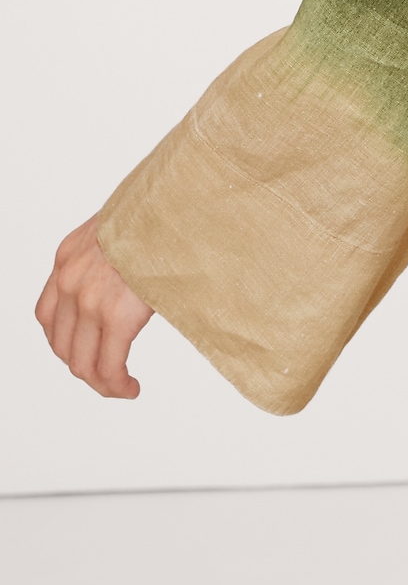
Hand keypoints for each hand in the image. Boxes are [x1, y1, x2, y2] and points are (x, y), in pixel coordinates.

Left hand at [36, 216, 153, 397]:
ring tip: (122, 387)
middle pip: (62, 345)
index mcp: (69, 255)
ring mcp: (90, 299)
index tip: (88, 351)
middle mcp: (70, 279)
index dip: (66, 342)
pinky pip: (109, 366)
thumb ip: (113, 252)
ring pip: (81, 362)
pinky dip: (117, 385)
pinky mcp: (117, 314)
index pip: (49, 316)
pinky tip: (130, 387)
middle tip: (108, 376)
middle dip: (84, 367)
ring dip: (101, 383)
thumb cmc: (164, 205)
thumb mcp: (122, 224)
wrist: (181, 196)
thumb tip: (131, 272)